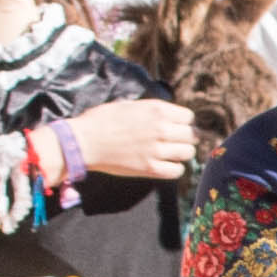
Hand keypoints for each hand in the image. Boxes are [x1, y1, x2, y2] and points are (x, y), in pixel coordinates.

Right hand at [75, 96, 197, 183]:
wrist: (84, 141)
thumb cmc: (101, 120)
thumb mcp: (130, 105)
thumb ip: (151, 111)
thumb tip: (167, 116)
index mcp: (157, 109)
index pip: (188, 117)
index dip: (183, 123)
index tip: (175, 128)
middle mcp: (161, 128)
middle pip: (192, 135)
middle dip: (185, 138)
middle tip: (174, 142)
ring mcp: (157, 149)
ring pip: (188, 153)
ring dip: (181, 153)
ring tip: (169, 154)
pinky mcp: (150, 168)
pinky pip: (177, 171)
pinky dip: (174, 169)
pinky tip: (164, 165)